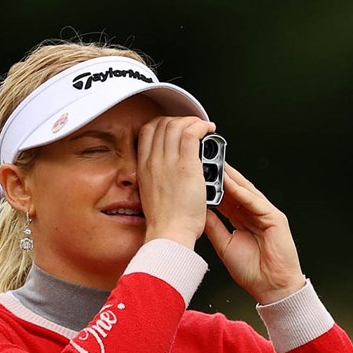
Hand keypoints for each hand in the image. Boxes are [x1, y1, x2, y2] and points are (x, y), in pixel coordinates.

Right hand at [137, 116, 216, 248]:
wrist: (169, 232)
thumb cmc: (165, 220)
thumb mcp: (151, 193)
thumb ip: (157, 177)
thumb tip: (169, 167)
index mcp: (143, 168)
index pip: (147, 131)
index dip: (162, 123)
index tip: (174, 128)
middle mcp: (152, 161)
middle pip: (161, 123)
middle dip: (180, 120)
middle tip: (193, 127)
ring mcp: (167, 162)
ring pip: (176, 125)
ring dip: (193, 122)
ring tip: (204, 129)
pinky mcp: (186, 165)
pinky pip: (192, 133)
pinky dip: (203, 126)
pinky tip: (209, 131)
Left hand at [204, 164, 305, 303]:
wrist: (269, 287)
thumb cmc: (250, 270)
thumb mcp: (223, 244)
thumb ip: (213, 226)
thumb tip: (198, 211)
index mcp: (241, 220)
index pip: (225, 199)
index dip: (212, 187)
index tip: (197, 176)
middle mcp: (253, 214)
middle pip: (236, 191)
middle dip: (221, 177)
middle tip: (206, 161)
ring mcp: (265, 214)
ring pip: (246, 192)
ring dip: (231, 179)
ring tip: (216, 166)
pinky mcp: (275, 218)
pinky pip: (256, 202)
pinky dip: (243, 193)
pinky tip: (232, 184)